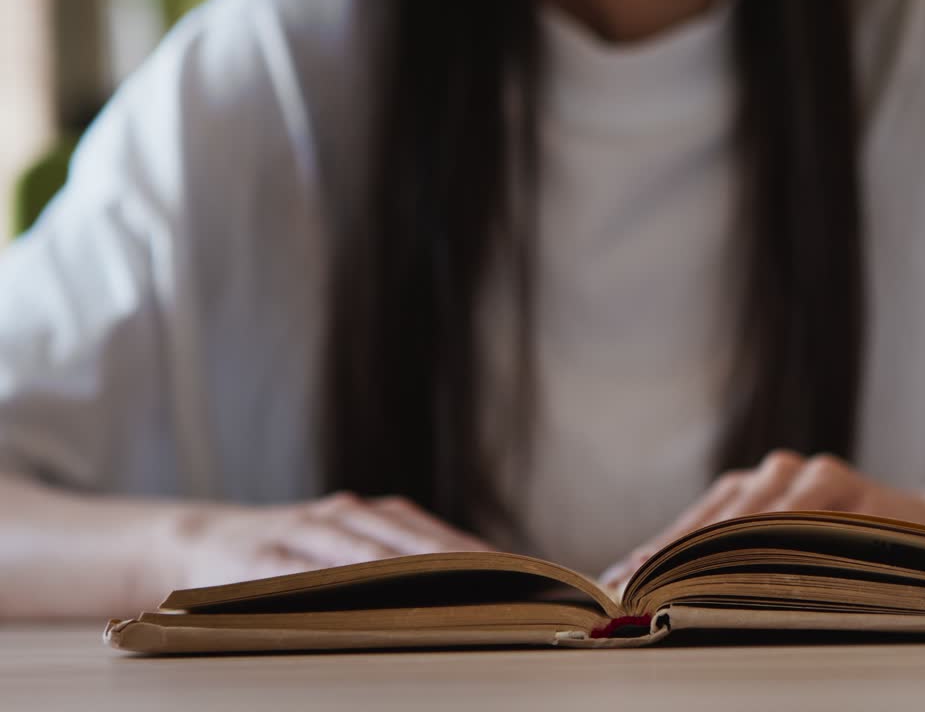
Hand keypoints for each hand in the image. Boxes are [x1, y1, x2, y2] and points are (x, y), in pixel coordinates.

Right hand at [169, 491, 493, 589]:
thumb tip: (470, 599)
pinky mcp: (267, 557)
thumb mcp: (348, 553)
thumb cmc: (294, 556)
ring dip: (412, 574)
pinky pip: (309, 573)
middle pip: (416, 544)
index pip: (443, 539)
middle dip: (462, 567)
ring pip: (368, 554)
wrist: (205, 539)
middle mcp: (349, 516)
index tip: (525, 582)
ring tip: (453, 595)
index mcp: (377, 516)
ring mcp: (308, 533)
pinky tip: (364, 602)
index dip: (484, 560)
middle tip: (503, 592)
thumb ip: (399, 568)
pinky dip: (341, 585)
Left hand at [599, 450, 924, 589]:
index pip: (687, 530)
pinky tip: (748, 568)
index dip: (650, 561)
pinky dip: (770, 542)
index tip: (614, 593)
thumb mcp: (789, 563)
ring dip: (710, 554)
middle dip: (670, 562)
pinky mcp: (841, 482)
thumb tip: (664, 603)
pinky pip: (798, 514)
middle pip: (708, 524)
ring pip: (747, 519)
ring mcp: (806, 474)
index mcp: (747, 492)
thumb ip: (738, 573)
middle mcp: (771, 475)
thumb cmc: (848, 556)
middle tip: (637, 595)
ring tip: (677, 585)